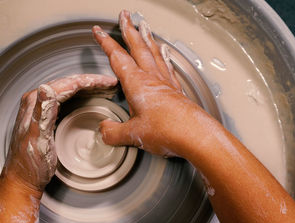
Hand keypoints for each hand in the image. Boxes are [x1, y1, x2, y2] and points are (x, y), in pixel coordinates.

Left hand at [2, 74, 117, 191]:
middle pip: (69, 83)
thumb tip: (45, 87)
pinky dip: (81, 96)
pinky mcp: (43, 116)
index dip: (91, 81)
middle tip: (112, 84)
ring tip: (106, 89)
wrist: (22, 180)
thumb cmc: (30, 165)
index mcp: (34, 102)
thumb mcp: (39, 139)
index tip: (109, 83)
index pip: (68, 84)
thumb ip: (42, 113)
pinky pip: (65, 99)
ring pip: (68, 90)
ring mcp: (38, 107)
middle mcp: (35, 101)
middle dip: (92, 82)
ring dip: (88, 88)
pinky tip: (90, 100)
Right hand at [93, 10, 218, 157]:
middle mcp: (152, 78)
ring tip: (144, 26)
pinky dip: (164, 56)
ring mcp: (166, 83)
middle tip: (125, 16)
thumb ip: (113, 132)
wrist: (196, 136)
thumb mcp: (132, 135)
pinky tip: (165, 52)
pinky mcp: (176, 91)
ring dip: (147, 37)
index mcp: (136, 83)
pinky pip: (168, 67)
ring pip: (154, 53)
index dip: (106, 43)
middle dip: (129, 29)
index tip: (98, 32)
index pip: (117, 57)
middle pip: (138, 47)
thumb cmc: (167, 131)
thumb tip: (103, 130)